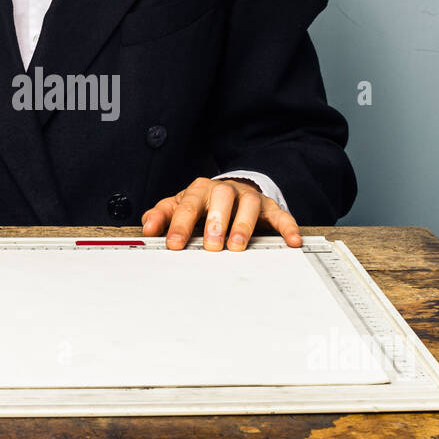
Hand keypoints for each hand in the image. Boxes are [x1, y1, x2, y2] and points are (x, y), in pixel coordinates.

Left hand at [141, 176, 301, 250]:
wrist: (229, 193)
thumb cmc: (201, 205)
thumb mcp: (177, 208)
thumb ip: (161, 216)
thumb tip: (147, 226)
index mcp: (199, 191)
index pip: (188, 205)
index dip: (180, 225)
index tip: (174, 244)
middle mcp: (225, 191)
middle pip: (222, 198)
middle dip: (216, 222)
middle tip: (211, 245)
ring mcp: (248, 198)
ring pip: (249, 204)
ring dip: (244, 225)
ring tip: (237, 246)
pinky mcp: (269, 208)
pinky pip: (280, 215)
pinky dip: (287, 227)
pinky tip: (291, 241)